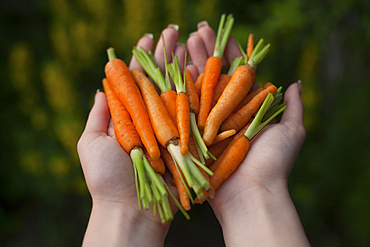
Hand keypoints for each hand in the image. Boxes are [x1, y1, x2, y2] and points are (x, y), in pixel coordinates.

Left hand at [77, 24, 185, 246]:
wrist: (133, 211)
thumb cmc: (108, 180)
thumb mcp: (91, 144)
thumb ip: (99, 115)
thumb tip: (102, 87)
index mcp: (128, 117)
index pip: (136, 80)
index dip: (142, 58)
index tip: (149, 38)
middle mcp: (150, 119)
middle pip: (159, 80)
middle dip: (166, 54)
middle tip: (174, 31)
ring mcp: (170, 128)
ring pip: (178, 90)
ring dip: (183, 65)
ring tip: (190, 41)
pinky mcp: (187, 140)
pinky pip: (193, 113)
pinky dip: (198, 91)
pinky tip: (203, 69)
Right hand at [186, 21, 309, 245]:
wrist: (249, 195)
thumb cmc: (273, 164)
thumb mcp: (291, 133)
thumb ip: (294, 107)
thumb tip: (295, 83)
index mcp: (248, 108)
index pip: (238, 72)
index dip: (230, 52)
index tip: (221, 35)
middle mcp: (226, 112)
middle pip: (214, 75)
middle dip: (205, 52)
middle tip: (196, 31)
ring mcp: (207, 121)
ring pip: (198, 86)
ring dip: (190, 62)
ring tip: (182, 40)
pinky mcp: (192, 133)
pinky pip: (184, 107)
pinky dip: (179, 86)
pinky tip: (173, 66)